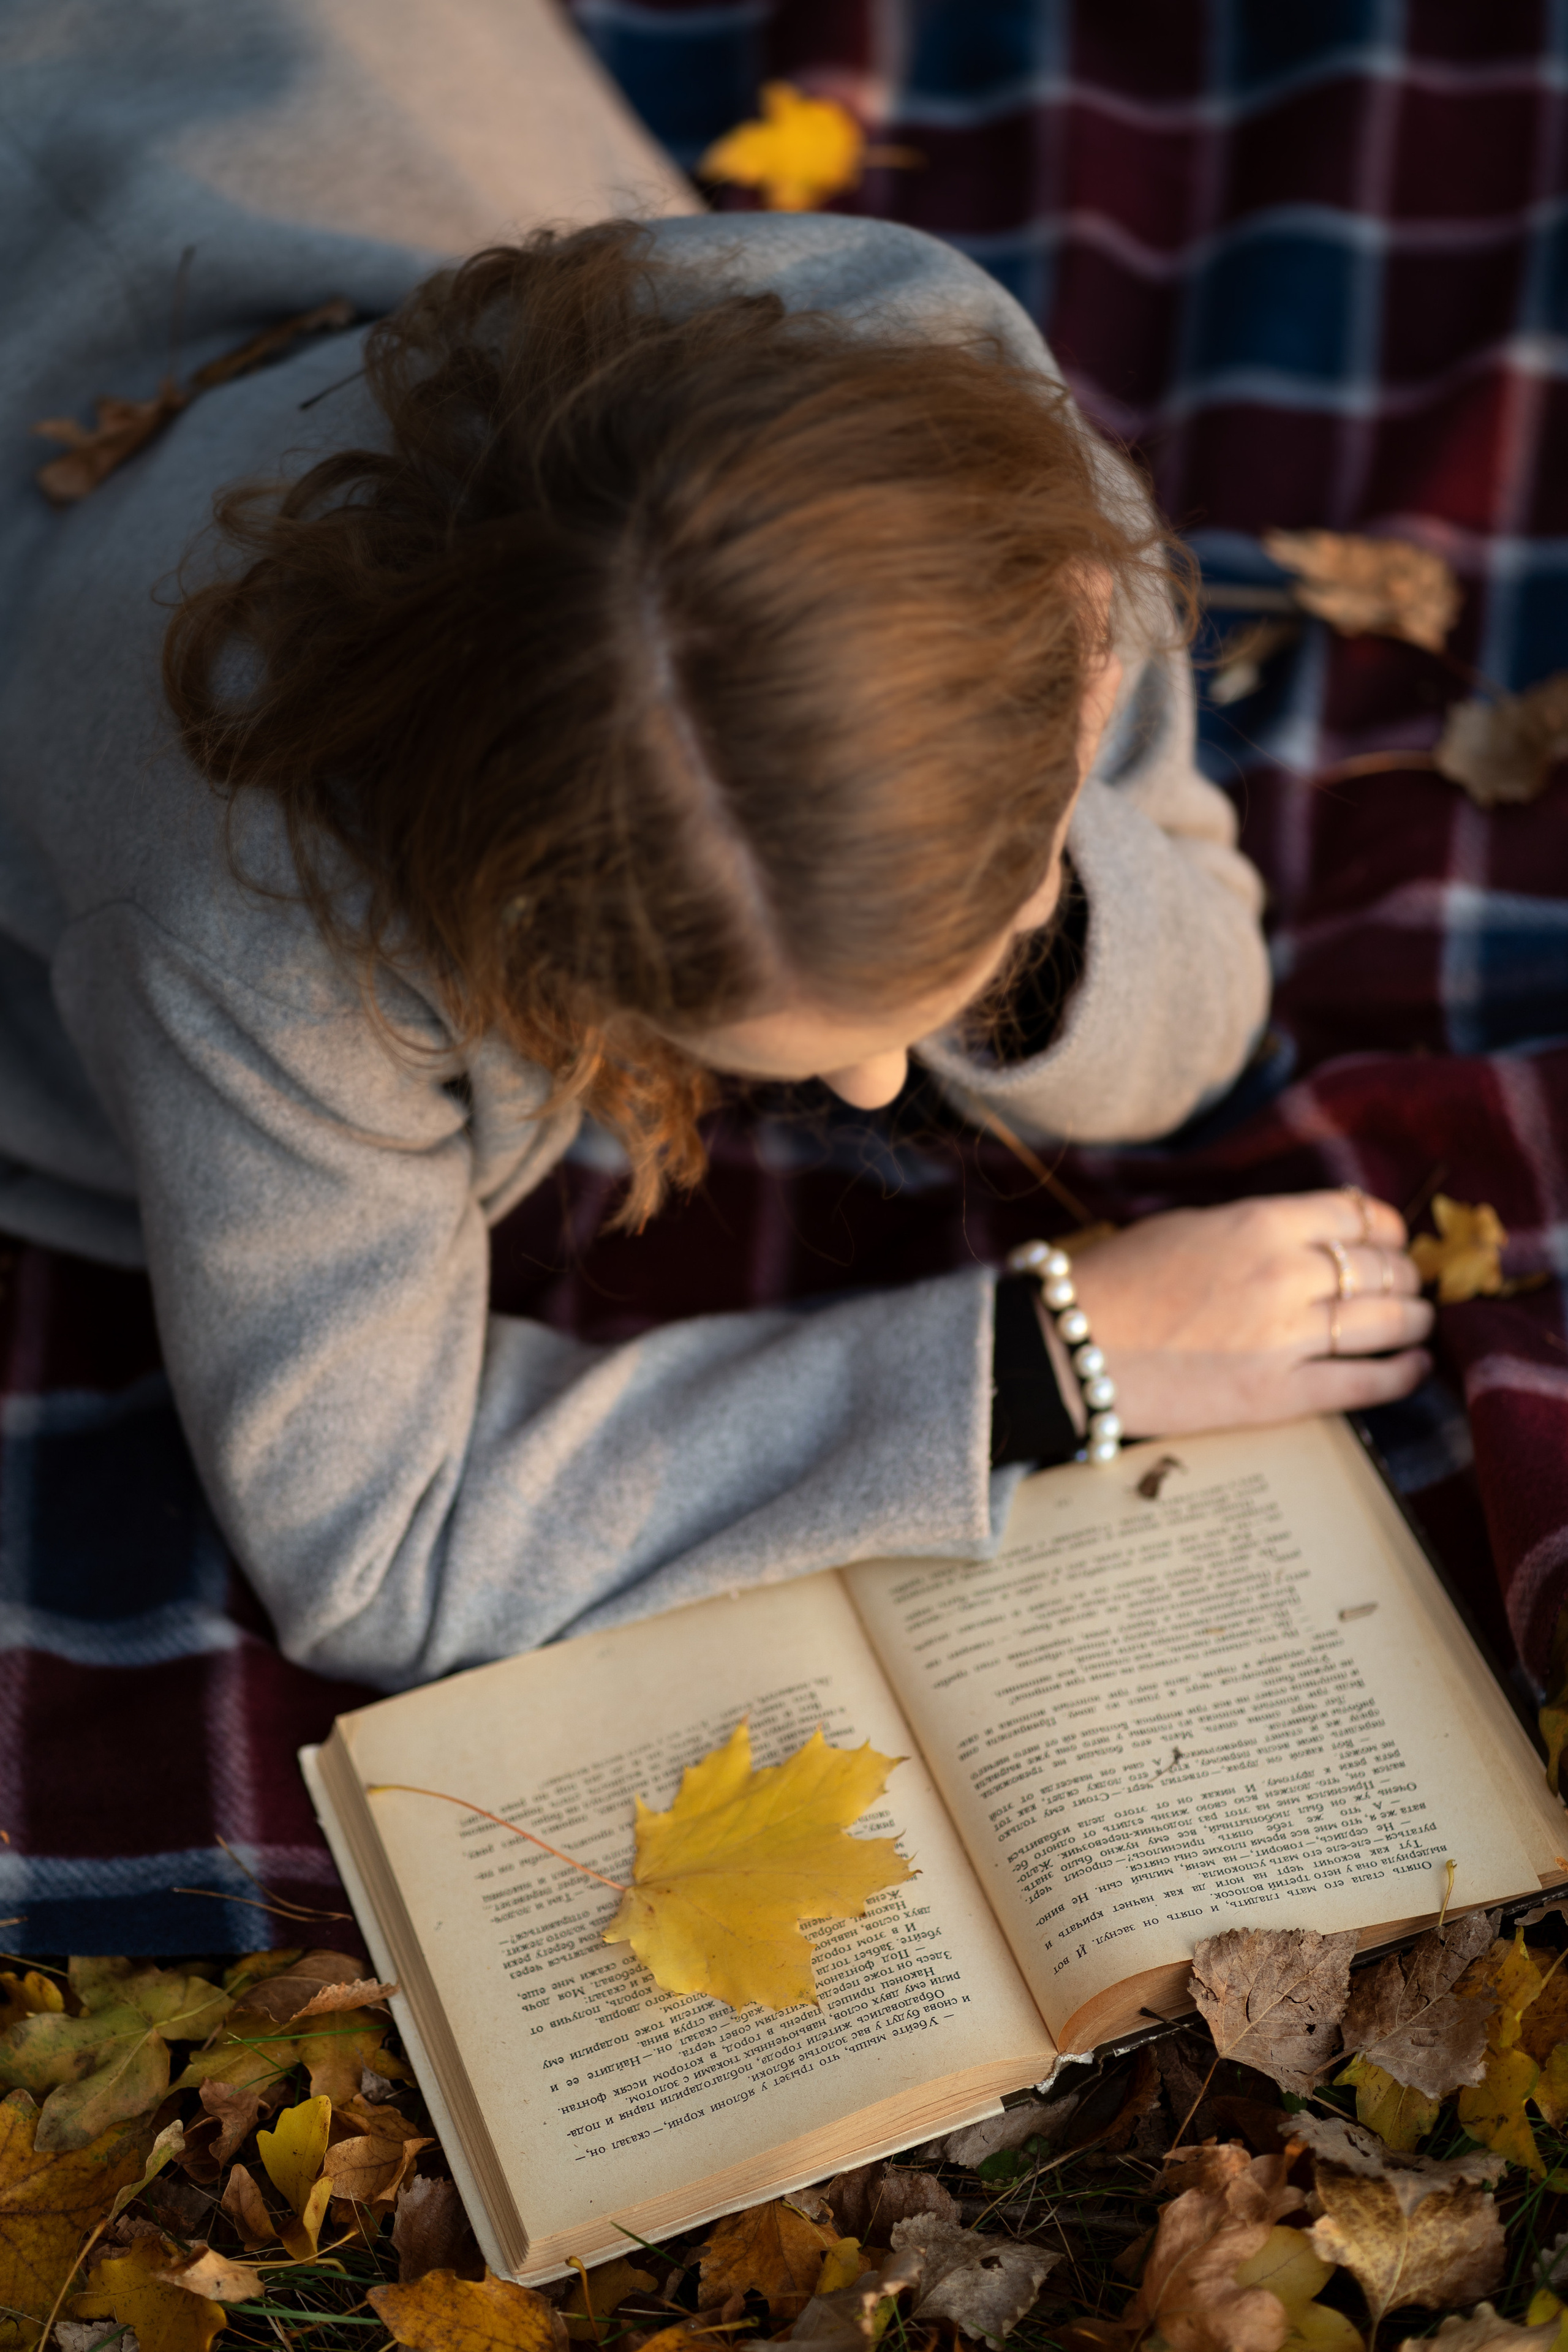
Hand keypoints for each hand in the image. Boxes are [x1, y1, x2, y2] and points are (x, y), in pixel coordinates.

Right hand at [1042, 1191, 1432, 1437]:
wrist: (1070, 1347)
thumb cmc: (1116, 1281)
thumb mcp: (1188, 1227)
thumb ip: (1253, 1228)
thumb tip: (1307, 1237)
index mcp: (1260, 1224)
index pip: (1357, 1215)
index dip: (1385, 1226)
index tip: (1389, 1237)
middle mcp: (1284, 1276)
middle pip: (1382, 1268)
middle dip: (1404, 1275)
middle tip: (1406, 1284)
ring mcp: (1286, 1338)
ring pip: (1388, 1323)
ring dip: (1414, 1320)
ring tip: (1418, 1322)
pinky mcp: (1279, 1395)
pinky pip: (1366, 1383)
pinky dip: (1404, 1373)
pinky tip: (1415, 1366)